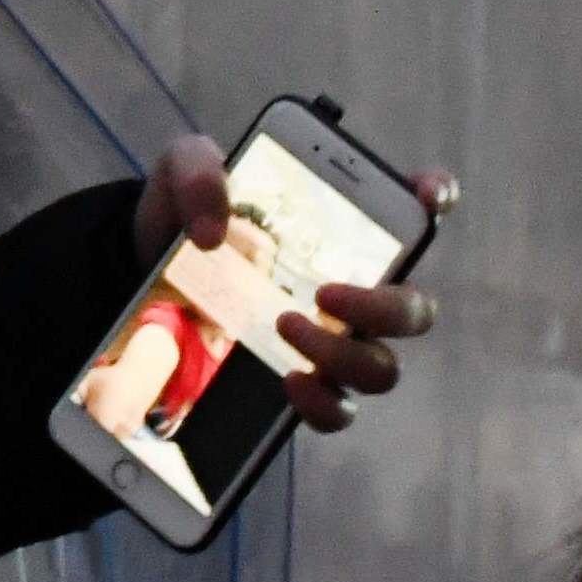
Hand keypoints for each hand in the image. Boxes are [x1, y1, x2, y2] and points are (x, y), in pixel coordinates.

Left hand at [131, 139, 454, 426]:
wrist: (147, 263)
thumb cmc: (189, 210)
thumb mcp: (183, 171)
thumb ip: (198, 175)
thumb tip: (213, 232)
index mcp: (343, 222)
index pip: (415, 205)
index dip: (435, 197)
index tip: (428, 194)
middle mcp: (357, 284)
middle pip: (414, 310)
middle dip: (383, 307)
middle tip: (323, 293)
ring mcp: (336, 339)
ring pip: (382, 367)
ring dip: (342, 354)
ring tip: (285, 326)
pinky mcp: (306, 381)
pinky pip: (340, 410)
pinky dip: (323, 403)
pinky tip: (289, 380)